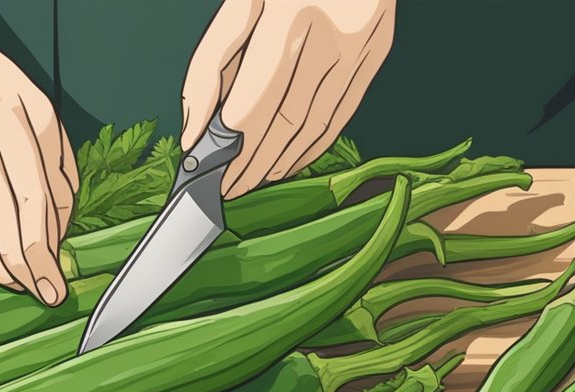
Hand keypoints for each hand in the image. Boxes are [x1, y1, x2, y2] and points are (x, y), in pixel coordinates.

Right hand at [0, 0, 78, 302]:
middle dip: (24, 271)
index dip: (43, 251)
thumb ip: (59, 173)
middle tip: (44, 295)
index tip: (57, 286)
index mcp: (7, 118)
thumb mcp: (42, 115)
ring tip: (20, 283)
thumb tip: (58, 238)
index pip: (30, 200)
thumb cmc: (0, 92)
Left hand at [181, 0, 394, 198]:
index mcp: (289, 15)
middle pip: (286, 122)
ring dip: (282, 162)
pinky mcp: (379, 52)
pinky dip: (314, 145)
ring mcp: (361, 46)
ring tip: (253, 180)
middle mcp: (331, 34)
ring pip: (318, 126)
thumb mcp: (241, 0)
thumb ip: (210, 63)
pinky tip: (289, 159)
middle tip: (227, 189)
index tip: (207, 173)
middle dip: (253, 165)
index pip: (255, 104)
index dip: (230, 148)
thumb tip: (195, 129)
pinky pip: (344, 113)